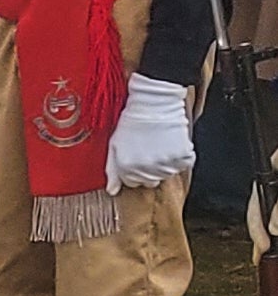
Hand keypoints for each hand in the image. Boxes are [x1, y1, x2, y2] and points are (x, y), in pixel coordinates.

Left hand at [107, 74, 196, 189]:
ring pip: (166, 174)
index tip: (135, 157)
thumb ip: (112, 170)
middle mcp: (145, 169)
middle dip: (148, 169)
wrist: (154, 104)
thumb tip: (112, 191)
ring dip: (164, 163)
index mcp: (127, 168)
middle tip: (148, 149)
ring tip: (159, 144)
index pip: (132, 183)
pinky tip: (171, 143)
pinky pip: (183, 165)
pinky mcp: (182, 156)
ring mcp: (165, 164)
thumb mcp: (115, 145)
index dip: (133, 170)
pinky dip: (180, 156)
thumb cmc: (132, 122)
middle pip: (150, 181)